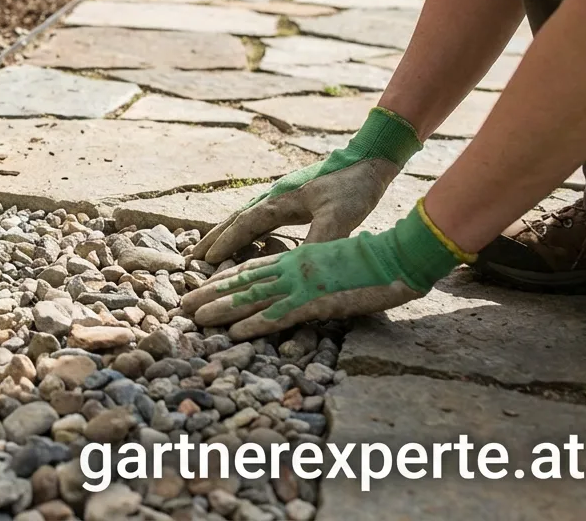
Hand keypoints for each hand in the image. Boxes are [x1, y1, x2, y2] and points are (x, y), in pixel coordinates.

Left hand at [182, 201, 471, 339]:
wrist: (402, 253)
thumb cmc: (379, 260)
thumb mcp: (339, 264)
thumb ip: (318, 274)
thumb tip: (306, 288)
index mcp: (298, 258)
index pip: (253, 268)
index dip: (226, 279)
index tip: (204, 286)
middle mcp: (292, 268)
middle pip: (242, 281)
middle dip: (210, 293)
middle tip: (182, 304)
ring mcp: (301, 284)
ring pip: (251, 297)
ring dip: (220, 309)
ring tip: (193, 317)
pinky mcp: (315, 299)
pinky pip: (279, 314)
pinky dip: (254, 324)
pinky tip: (233, 333)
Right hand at [189, 107, 420, 263]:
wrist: (370, 158)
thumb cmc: (354, 186)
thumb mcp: (340, 217)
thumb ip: (318, 243)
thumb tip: (299, 269)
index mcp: (280, 201)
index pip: (243, 225)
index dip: (224, 244)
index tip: (204, 262)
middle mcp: (275, 196)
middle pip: (235, 219)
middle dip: (213, 239)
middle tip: (191, 256)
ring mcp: (283, 195)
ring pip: (246, 217)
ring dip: (226, 234)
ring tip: (210, 249)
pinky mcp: (294, 197)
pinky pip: (261, 218)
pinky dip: (246, 231)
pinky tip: (248, 239)